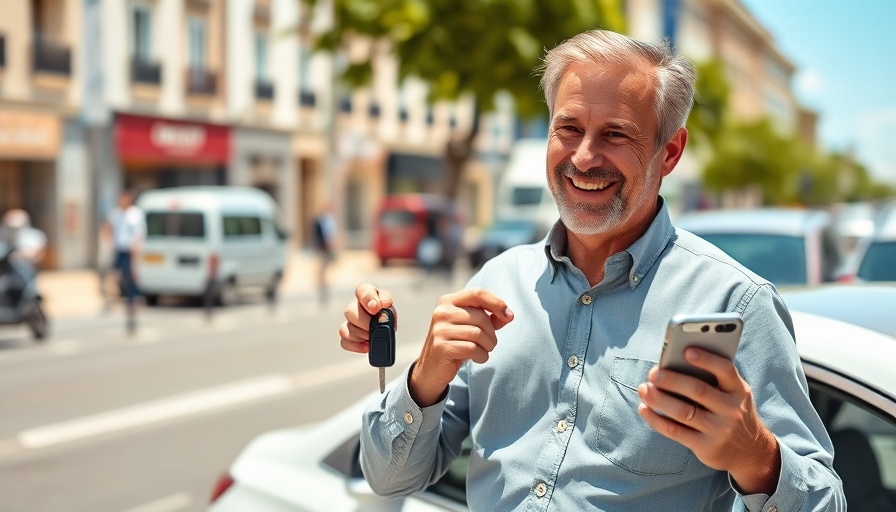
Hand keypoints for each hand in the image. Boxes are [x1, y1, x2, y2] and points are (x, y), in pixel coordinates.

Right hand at [339, 284, 396, 353]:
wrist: (385, 330)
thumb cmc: (386, 315)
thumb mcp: (390, 309)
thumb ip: (387, 306)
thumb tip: (382, 309)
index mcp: (367, 294)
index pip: (362, 290)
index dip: (367, 299)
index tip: (375, 308)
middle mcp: (355, 306)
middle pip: (349, 311)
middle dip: (364, 323)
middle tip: (376, 328)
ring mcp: (349, 321)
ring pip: (345, 328)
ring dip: (361, 336)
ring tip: (372, 337)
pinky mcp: (346, 335)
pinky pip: (344, 342)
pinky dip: (356, 346)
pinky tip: (367, 346)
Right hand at [410, 288, 513, 406]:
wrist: (432, 368)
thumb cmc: (456, 343)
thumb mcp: (471, 326)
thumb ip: (489, 317)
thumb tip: (508, 316)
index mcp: (448, 301)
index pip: (477, 293)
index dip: (497, 303)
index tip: (509, 317)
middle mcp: (442, 312)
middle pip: (481, 317)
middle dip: (492, 333)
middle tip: (490, 343)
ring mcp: (439, 329)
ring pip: (478, 334)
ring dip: (488, 346)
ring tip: (484, 351)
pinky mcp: (441, 347)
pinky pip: (472, 349)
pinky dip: (481, 356)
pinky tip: (478, 358)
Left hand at [637, 348, 779, 494]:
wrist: (750, 451)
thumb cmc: (730, 411)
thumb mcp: (732, 394)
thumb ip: (712, 380)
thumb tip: (673, 363)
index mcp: (739, 390)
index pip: (725, 370)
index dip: (706, 359)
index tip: (686, 351)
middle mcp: (732, 410)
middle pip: (697, 390)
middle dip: (671, 380)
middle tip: (653, 373)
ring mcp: (719, 430)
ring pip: (683, 412)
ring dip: (659, 399)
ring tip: (644, 389)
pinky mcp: (706, 447)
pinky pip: (675, 431)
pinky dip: (655, 419)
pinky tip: (644, 408)